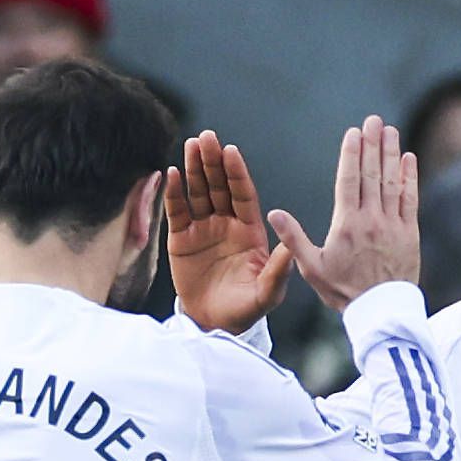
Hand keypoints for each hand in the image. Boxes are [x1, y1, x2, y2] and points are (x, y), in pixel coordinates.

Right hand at [167, 130, 292, 333]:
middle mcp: (226, 224)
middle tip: (207, 137)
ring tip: (191, 144)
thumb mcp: (267, 293)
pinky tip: (170, 174)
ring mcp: (203, 229)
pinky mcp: (181, 239)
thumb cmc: (245, 310)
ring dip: (194, 169)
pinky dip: (173, 193)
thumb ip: (278, 270)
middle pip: (219, 186)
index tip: (231, 151)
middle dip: (213, 161)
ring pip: (198, 192)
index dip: (236, 173)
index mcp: (249, 231)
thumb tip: (290, 245)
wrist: (214, 324)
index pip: (243, 195)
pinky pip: (177, 211)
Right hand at [266, 116, 420, 312]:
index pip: (349, 180)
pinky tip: (408, 158)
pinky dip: (410, 177)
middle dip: (372, 144)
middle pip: (372, 174)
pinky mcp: (411, 234)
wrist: (380, 313)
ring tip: (389, 130)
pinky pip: (411, 199)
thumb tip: (273, 213)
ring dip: (391, 153)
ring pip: (392, 182)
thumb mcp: (312, 268)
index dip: (351, 154)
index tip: (353, 133)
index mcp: (346, 225)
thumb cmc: (343, 291)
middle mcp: (371, 220)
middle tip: (373, 120)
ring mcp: (393, 225)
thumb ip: (293, 238)